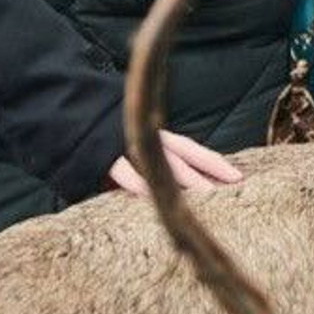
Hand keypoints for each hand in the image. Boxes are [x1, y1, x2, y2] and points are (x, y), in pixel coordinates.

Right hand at [106, 130, 243, 195]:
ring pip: (158, 163)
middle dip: (206, 174)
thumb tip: (193, 182)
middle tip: (231, 190)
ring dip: (182, 179)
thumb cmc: (111, 142)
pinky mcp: (103, 158)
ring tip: (204, 196)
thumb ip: (161, 162)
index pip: (191, 150)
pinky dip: (137, 182)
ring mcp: (127, 148)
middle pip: (182, 158)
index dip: (213, 162)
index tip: (238, 177)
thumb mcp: (140, 149)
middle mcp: (148, 142)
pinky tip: (152, 195)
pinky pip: (123, 172)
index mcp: (157, 140)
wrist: (74, 117)